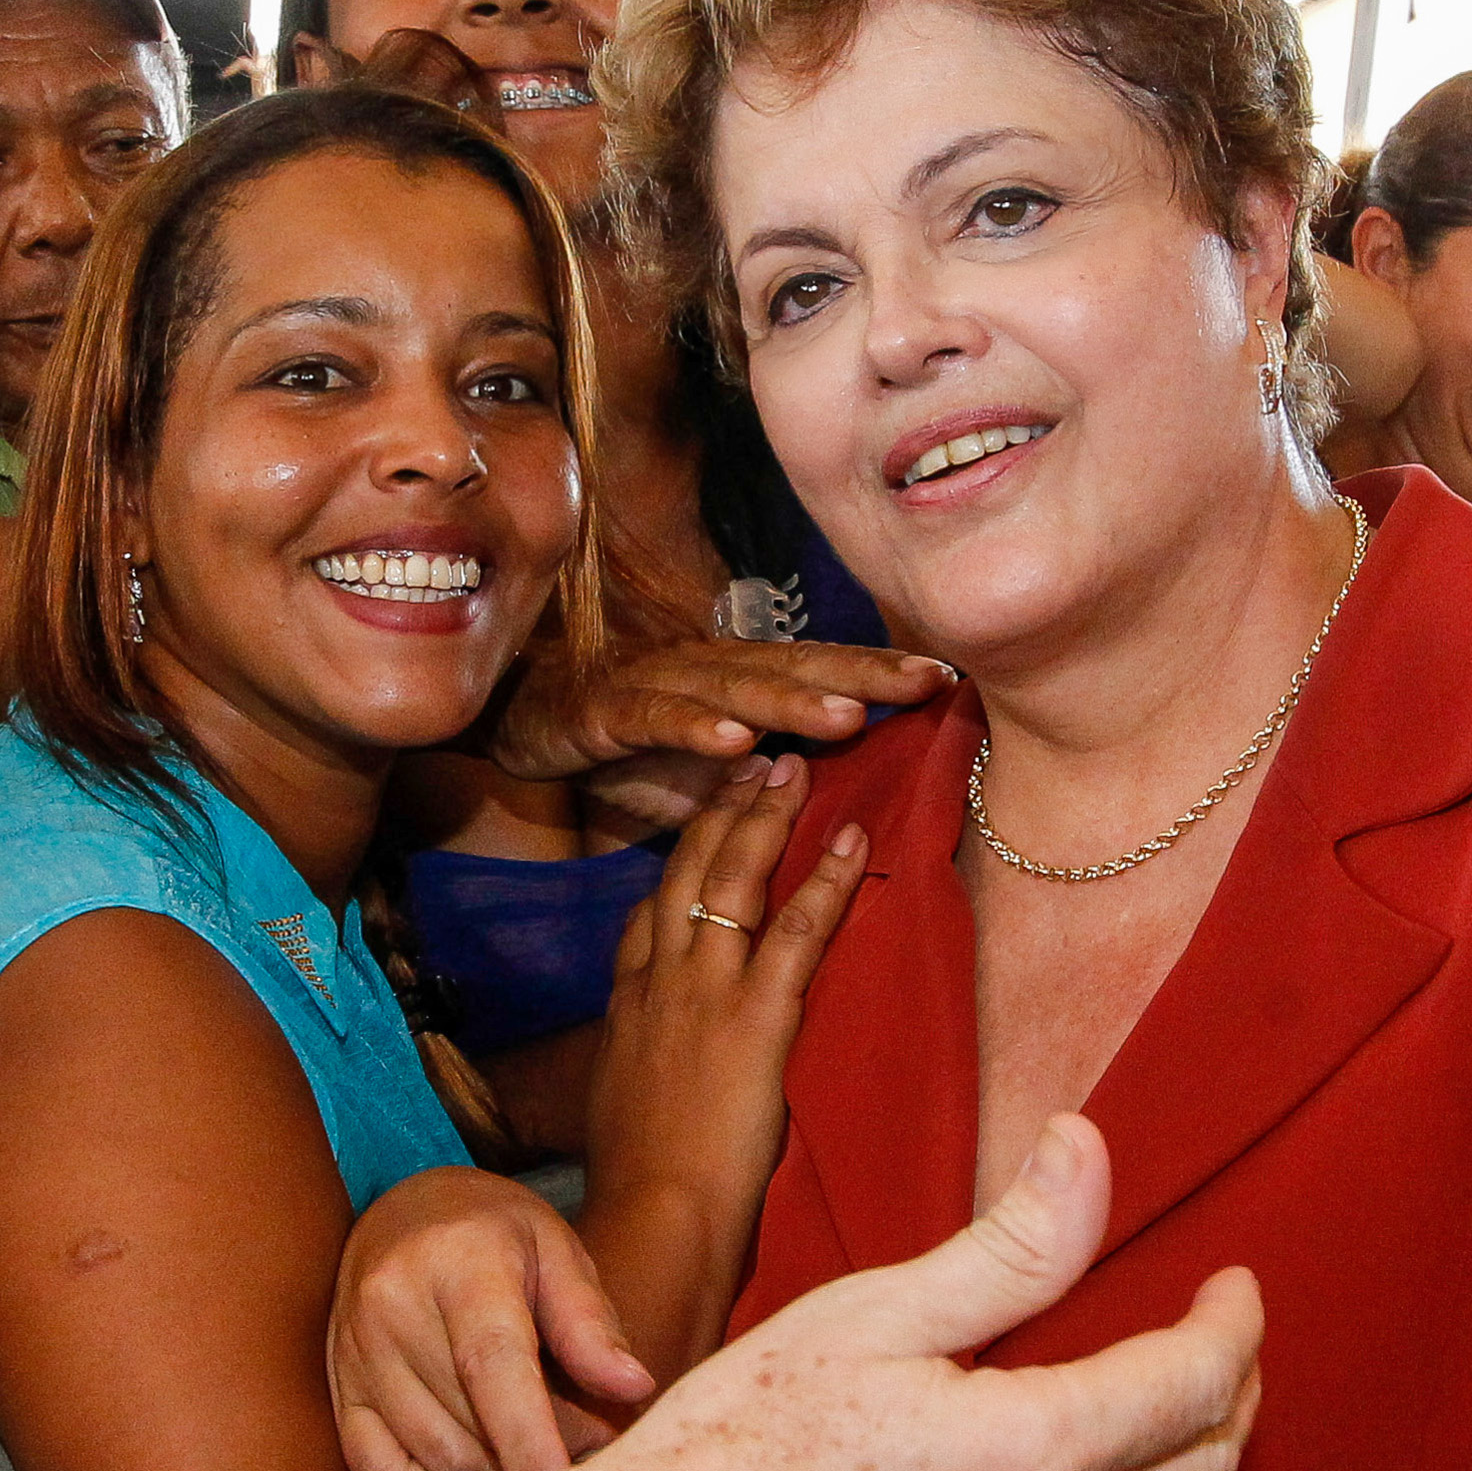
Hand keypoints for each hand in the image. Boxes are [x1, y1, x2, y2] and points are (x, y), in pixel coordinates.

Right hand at [331, 1169, 648, 1470]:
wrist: (407, 1208)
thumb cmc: (494, 1232)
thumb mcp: (556, 1250)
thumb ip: (590, 1321)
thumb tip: (631, 1386)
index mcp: (455, 1261)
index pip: (490, 1361)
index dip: (526, 1432)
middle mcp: (390, 1306)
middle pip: (468, 1421)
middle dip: (538, 1453)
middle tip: (588, 1438)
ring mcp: (354, 1351)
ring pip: (433, 1456)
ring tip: (540, 1447)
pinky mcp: (338, 1387)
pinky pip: (377, 1469)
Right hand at [493, 637, 950, 790]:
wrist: (524, 727)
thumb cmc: (629, 750)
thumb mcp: (712, 772)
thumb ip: (770, 780)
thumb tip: (847, 801)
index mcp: (737, 680)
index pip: (819, 673)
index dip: (877, 673)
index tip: (947, 680)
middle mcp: (704, 669)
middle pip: (791, 668)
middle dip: (858, 675)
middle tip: (921, 683)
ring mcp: (655, 685)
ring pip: (731, 691)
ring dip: (789, 703)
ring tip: (845, 718)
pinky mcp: (606, 711)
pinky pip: (656, 719)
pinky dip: (694, 727)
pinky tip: (734, 742)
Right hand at [556, 1116, 1261, 1470]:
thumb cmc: (751, 1431)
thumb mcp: (872, 1315)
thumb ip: (1006, 1246)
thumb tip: (1085, 1145)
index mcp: (1032, 1445)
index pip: (1191, 1382)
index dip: (1234, 1325)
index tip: (1236, 1284)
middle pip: (1206, 1465)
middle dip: (1235, 1389)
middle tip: (1226, 1334)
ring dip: (1204, 1464)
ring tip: (1190, 1406)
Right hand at [583, 756, 863, 1271]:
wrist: (653, 1214)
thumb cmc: (640, 1185)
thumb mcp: (619, 1107)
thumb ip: (639, 1066)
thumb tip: (652, 1066)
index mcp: (628, 1006)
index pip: (649, 914)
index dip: (679, 862)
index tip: (704, 824)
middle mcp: (662, 982)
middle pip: (688, 875)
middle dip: (721, 814)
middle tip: (755, 765)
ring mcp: (707, 993)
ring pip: (734, 883)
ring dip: (766, 821)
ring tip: (796, 773)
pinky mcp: (757, 1016)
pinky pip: (798, 930)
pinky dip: (826, 880)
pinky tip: (852, 840)